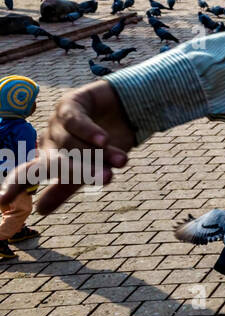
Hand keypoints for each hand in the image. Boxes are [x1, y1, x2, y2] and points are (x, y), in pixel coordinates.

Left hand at [0, 80, 134, 214]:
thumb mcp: (90, 167)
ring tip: (121, 162)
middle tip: (102, 181)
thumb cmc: (105, 144)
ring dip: (99, 153)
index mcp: (50, 159)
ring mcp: (57, 122)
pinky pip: (76, 121)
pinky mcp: (70, 104)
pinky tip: (104, 139)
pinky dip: (90, 131)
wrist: (123, 109)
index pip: (28, 174)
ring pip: (72, 143)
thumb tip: (40, 211)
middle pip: (57, 161)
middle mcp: (50, 141)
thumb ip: (67, 187)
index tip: (2, 202)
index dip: (15, 186)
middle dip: (78, 172)